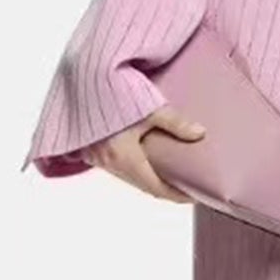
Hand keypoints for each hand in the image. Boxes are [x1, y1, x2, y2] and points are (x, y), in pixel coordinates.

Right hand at [84, 104, 203, 201]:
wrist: (79, 83)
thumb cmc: (112, 95)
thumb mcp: (149, 108)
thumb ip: (175, 123)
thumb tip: (200, 134)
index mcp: (124, 158)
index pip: (156, 188)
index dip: (177, 195)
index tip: (194, 196)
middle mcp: (108, 163)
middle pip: (142, 185)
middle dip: (164, 189)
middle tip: (185, 185)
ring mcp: (96, 157)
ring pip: (128, 177)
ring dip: (148, 179)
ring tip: (168, 174)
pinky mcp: (89, 148)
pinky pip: (115, 166)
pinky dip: (133, 168)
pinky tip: (142, 158)